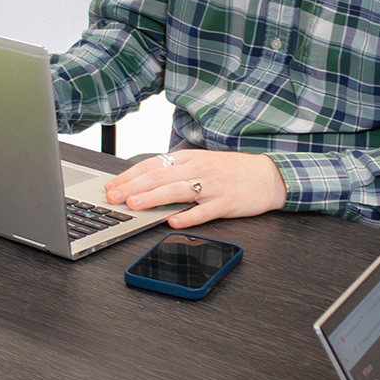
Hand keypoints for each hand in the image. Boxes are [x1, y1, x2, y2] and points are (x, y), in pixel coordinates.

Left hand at [104, 148, 286, 227]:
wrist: (268, 175)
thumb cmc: (230, 170)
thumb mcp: (200, 163)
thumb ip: (175, 171)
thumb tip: (144, 182)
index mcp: (189, 157)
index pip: (152, 165)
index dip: (129, 175)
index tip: (111, 185)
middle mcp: (198, 169)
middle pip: (160, 177)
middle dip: (133, 187)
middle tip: (113, 196)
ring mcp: (212, 186)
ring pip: (178, 191)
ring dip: (154, 198)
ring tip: (135, 205)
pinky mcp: (226, 203)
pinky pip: (204, 211)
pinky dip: (188, 216)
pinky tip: (173, 221)